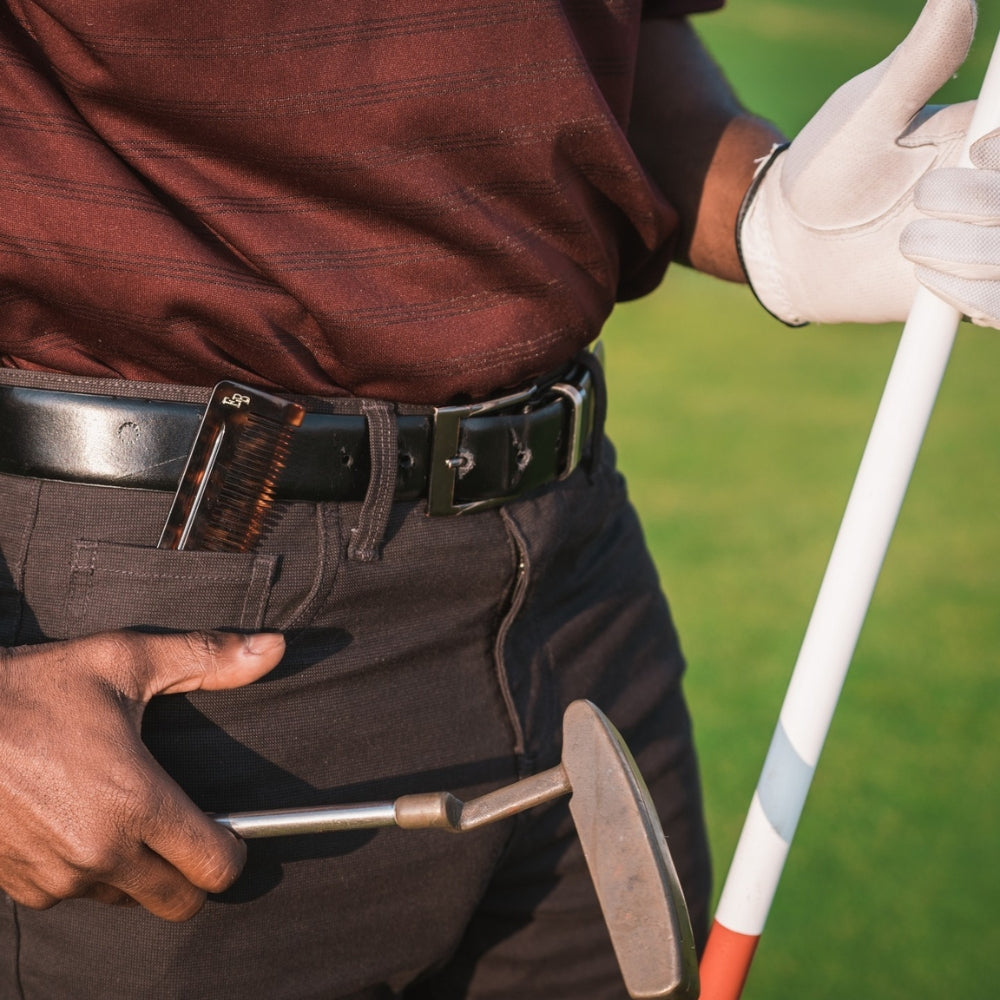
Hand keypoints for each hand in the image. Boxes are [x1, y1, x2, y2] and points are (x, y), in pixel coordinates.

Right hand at [0, 629, 283, 920]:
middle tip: (190, 831)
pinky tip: (83, 823)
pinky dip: (92, 872)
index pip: (215, 866)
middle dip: (195, 874)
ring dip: (141, 872)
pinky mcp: (20, 887)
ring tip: (130, 816)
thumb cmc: (36, 687)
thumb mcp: (127, 658)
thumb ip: (207, 657)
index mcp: (135, 802)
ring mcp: (56, 876)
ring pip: (128, 899)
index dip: (235, 851)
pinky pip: (78, 895)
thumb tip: (274, 647)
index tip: (230, 829)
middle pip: (179, 902)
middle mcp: (98, 852)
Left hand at [738, 0, 993, 326]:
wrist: (792, 240)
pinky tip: (927, 279)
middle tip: (924, 199)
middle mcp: (998, 192)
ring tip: (908, 242)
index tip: (975, 149)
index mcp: (990, 138)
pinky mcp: (971, 298)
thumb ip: (922, 59)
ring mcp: (989, 248)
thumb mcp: (871, 109)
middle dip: (982, 202)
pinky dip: (975, 297)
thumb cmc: (829, 165)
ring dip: (964, 252)